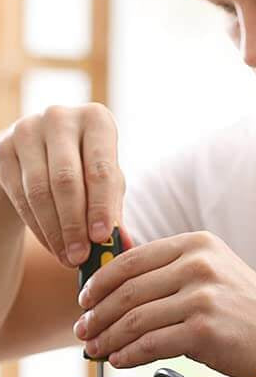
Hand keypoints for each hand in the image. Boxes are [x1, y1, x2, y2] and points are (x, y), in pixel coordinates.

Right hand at [0, 104, 123, 266]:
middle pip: (66, 180)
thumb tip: (122, 245)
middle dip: (74, 224)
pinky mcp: (3, 149)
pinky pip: (20, 196)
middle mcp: (60, 118)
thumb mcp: (106, 184)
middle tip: (81, 258)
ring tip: (68, 258)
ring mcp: (27, 130)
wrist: (42, 155)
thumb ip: (114, 210)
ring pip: (39, 191)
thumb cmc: (87, 170)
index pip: (100, 168)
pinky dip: (38, 227)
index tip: (101, 238)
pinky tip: (52, 246)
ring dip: (55, 231)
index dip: (101, 206)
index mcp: (96, 120)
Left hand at [74, 229, 255, 376]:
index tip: (86, 299)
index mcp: (197, 245)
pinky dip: (129, 354)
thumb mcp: (217, 272)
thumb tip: (121, 278)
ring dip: (109, 338)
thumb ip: (173, 270)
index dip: (100, 282)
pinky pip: (151, 344)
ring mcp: (202, 298)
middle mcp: (198, 266)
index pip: (131, 260)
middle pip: (128, 290)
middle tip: (85, 330)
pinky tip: (120, 360)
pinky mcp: (204, 331)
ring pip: (135, 319)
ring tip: (97, 349)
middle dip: (98, 314)